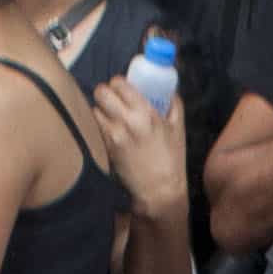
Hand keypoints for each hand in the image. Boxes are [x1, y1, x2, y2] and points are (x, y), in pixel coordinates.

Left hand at [91, 75, 191, 220]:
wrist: (159, 190)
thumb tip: (168, 89)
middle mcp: (125, 121)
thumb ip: (174, 104)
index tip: (123, 88)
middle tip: (112, 99)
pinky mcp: (104, 148)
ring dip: (100, 110)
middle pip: (100, 92)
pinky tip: (109, 131)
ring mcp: (111, 135)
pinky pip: (94, 127)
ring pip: (94, 109)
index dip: (119, 83)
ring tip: (110, 117)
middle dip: (105, 93)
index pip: (119, 83)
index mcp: (145, 112)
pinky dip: (99, 126)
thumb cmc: (171, 159)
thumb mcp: (178, 128)